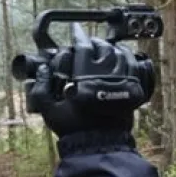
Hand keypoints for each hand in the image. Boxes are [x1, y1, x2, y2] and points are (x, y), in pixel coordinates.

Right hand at [25, 24, 151, 138]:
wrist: (99, 146)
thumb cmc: (74, 130)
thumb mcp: (49, 111)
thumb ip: (40, 89)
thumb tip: (41, 70)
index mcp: (86, 77)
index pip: (84, 47)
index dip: (79, 36)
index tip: (76, 30)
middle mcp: (107, 76)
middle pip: (105, 48)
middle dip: (96, 42)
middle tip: (89, 42)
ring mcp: (122, 83)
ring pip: (122, 56)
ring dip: (114, 48)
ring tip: (107, 48)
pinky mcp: (133, 91)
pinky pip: (135, 68)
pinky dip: (130, 60)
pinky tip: (125, 59)